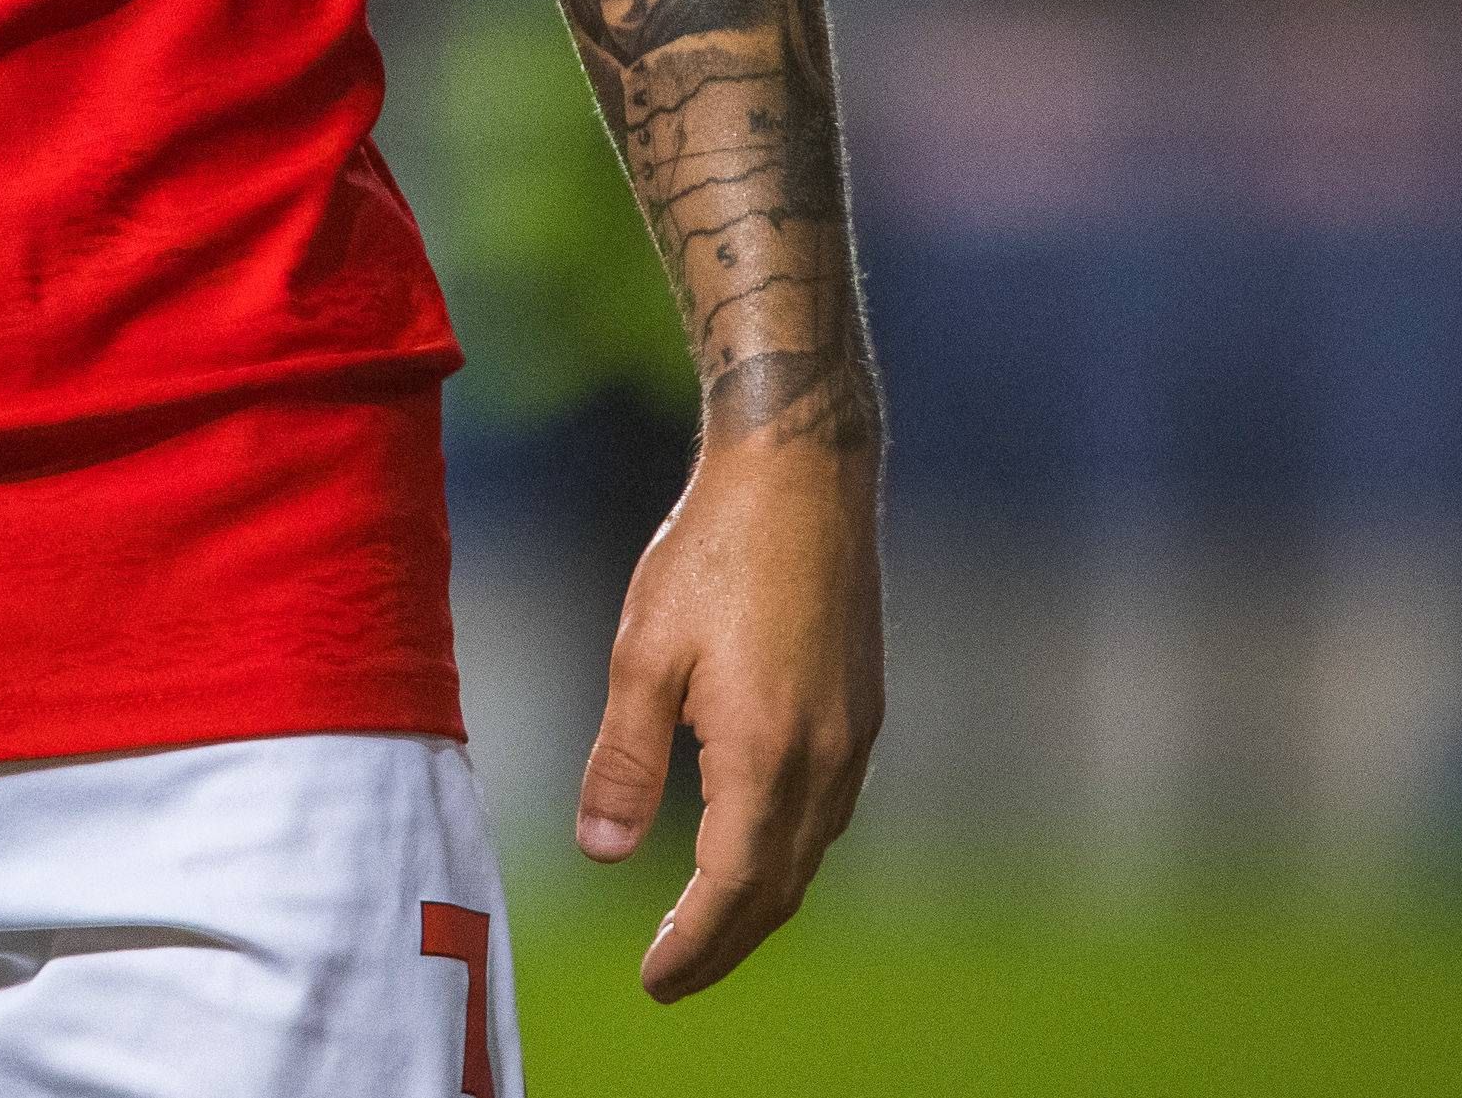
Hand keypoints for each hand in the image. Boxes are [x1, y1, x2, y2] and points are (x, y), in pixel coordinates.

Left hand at [576, 430, 880, 998]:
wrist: (802, 478)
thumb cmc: (712, 553)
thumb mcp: (643, 653)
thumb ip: (625, 759)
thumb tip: (601, 852)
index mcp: (768, 754)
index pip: (732, 886)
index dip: (696, 943)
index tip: (655, 982)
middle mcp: (827, 760)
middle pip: (778, 886)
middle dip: (726, 942)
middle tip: (670, 978)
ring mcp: (854, 738)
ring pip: (807, 853)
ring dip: (757, 900)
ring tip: (703, 927)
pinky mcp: (860, 711)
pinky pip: (824, 812)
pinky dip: (782, 851)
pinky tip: (746, 843)